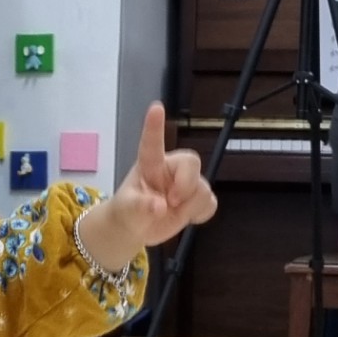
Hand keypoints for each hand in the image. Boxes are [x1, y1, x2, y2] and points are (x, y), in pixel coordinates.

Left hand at [76, 105, 216, 273]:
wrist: (137, 229)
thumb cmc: (128, 211)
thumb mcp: (126, 210)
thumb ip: (140, 207)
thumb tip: (160, 206)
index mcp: (149, 165)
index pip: (152, 144)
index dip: (154, 126)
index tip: (156, 107)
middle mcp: (170, 169)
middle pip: (192, 162)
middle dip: (187, 184)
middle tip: (172, 201)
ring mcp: (185, 184)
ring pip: (203, 188)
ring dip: (190, 205)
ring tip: (172, 213)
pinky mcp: (196, 199)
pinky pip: (211, 202)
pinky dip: (201, 213)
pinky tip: (188, 217)